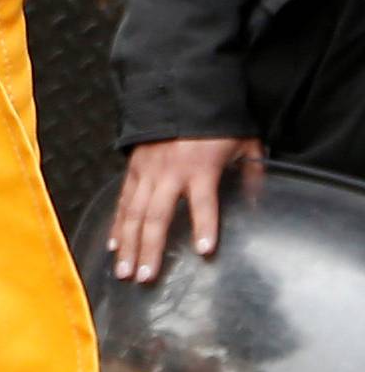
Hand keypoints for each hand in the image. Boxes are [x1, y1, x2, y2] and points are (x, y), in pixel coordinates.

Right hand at [108, 136, 263, 282]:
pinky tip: (115, 246)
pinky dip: (117, 225)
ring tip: (126, 272)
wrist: (180, 94)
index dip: (204, 225)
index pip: (204, 202)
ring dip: (129, 245)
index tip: (204, 249)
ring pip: (134, 214)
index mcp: (200, 168)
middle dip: (151, 249)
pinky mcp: (133, 170)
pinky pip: (123, 202)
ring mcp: (147, 173)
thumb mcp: (244, 143)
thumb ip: (250, 173)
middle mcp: (169, 173)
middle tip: (147, 277)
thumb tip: (256, 203)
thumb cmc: (215, 123)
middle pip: (157, 217)